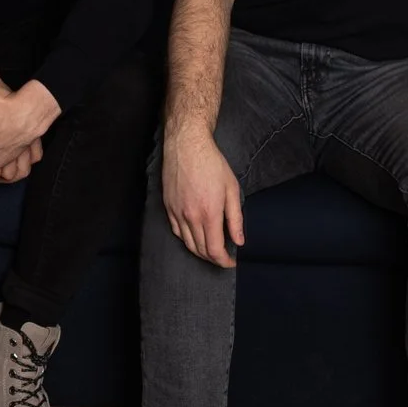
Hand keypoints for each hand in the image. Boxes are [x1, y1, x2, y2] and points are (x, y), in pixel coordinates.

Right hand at [161, 125, 242, 266]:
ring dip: (200, 251)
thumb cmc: (212, 164)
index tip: (232, 261)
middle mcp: (190, 216)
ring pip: (187, 243)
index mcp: (209, 214)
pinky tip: (194, 236)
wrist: (187, 145)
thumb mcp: (232, 189)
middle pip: (200, 250)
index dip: (224, 261)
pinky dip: (186, 239)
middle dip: (213, 258)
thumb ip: (235, 219)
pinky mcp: (168, 206)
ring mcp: (176, 212)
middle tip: (224, 256)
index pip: (214, 250)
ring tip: (211, 249)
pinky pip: (176, 231)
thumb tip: (239, 241)